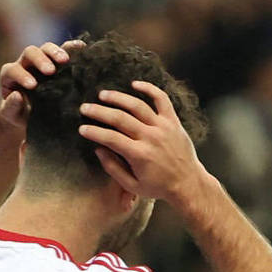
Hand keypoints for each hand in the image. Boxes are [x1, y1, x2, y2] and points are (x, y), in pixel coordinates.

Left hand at [0, 39, 81, 127]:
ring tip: (66, 61)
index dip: (21, 75)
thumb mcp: (13, 115)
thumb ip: (11, 107)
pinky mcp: (56, 61)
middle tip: (51, 71)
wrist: (33, 116)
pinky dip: (72, 47)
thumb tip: (17, 95)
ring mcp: (42, 60)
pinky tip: (81, 48)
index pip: (13, 70)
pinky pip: (64, 49)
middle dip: (40, 60)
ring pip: (46, 48)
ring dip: (56, 52)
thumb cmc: (20, 116)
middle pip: (30, 52)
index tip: (32, 85)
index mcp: (10, 75)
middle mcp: (25, 63)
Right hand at [78, 81, 206, 202]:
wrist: (188, 184)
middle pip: (120, 118)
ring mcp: (163, 127)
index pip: (110, 138)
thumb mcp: (133, 186)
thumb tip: (98, 149)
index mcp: (140, 155)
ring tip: (103, 95)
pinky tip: (134, 84)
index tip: (82, 129)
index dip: (94, 132)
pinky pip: (162, 99)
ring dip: (118, 98)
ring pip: (137, 105)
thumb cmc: (159, 187)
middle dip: (99, 112)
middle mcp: (151, 138)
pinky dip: (149, 89)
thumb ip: (113, 168)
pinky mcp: (173, 122)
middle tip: (85, 108)